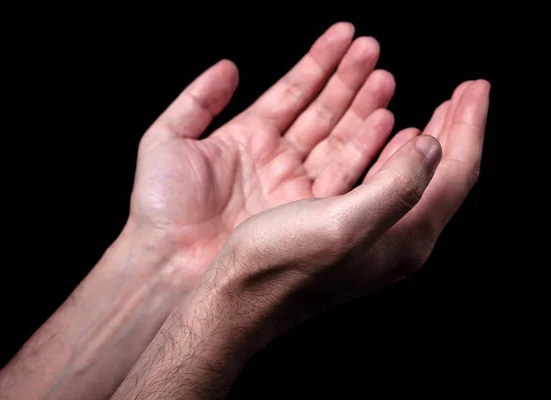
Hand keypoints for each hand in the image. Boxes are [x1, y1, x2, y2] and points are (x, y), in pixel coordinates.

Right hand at [110, 80, 489, 398]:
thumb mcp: (343, 226)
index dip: (469, 126)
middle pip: (442, 173)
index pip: (457, 173)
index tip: (475, 87)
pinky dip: (391, 151)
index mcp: (405, 236)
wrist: (238, 300)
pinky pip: (382, 181)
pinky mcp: (345, 229)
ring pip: (412, 173)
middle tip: (467, 92)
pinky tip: (388, 138)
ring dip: (424, 133)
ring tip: (434, 106)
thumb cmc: (281, 267)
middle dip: (457, 127)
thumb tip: (432, 146)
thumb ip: (398, 185)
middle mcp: (395, 238)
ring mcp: (371, 234)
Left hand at [128, 23, 396, 288]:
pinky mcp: (305, 214)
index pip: (292, 91)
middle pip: (320, 112)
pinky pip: (341, 178)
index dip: (319, 62)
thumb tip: (228, 66)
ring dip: (362, 109)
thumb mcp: (167, 140)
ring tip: (384, 78)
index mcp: (246, 137)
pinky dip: (365, 152)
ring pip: (337, 140)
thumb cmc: (161, 208)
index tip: (345, 34)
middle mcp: (275, 159)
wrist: (167, 264)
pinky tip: (385, 125)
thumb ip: (197, 100)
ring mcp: (292, 186)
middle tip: (373, 49)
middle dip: (348, 79)